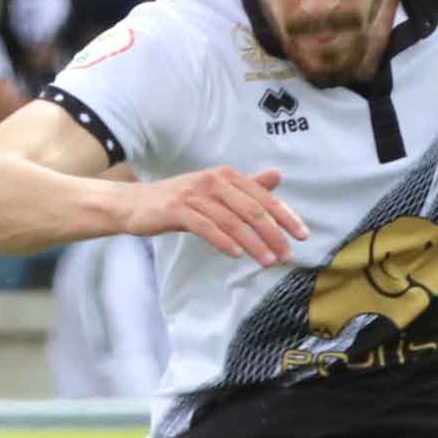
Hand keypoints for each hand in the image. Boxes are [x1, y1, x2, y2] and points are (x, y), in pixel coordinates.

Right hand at [124, 163, 308, 263]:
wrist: (134, 204)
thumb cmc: (179, 201)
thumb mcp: (215, 191)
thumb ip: (246, 187)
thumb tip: (277, 176)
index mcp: (226, 176)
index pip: (263, 197)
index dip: (285, 216)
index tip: (302, 236)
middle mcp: (213, 181)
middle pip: (251, 209)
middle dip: (273, 233)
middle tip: (287, 255)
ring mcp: (194, 194)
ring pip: (231, 220)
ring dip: (253, 243)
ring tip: (268, 261)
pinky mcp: (176, 209)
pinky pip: (205, 226)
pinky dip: (223, 241)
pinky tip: (236, 255)